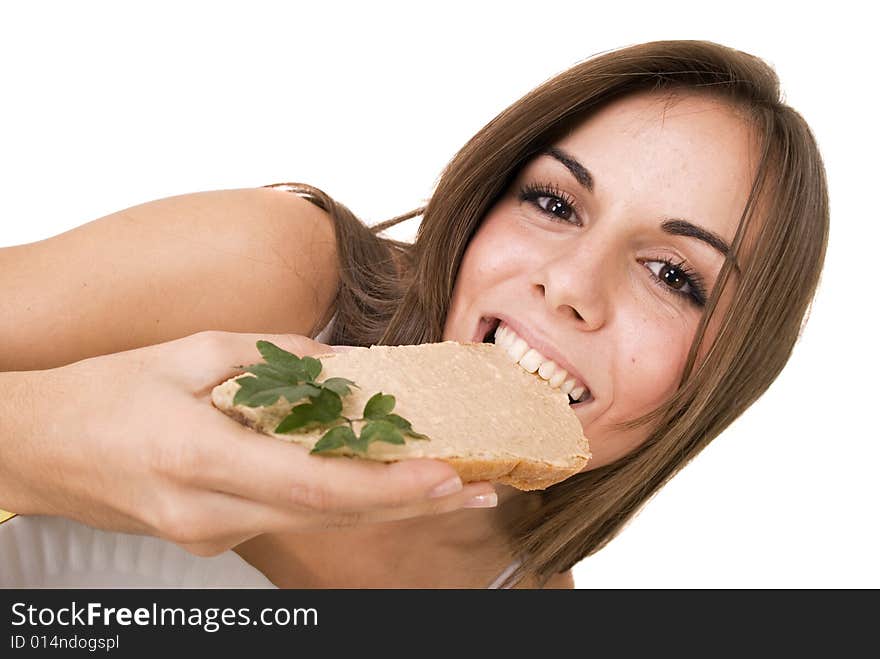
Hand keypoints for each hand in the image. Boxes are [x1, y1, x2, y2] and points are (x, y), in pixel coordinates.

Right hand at [5, 331, 494, 555]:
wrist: (37, 447)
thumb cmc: (104, 393)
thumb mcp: (190, 353)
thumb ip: (275, 360)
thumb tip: (348, 367)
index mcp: (201, 459)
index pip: (318, 486)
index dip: (390, 487)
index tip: (448, 476)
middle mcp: (212, 512)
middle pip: (334, 516)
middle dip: (414, 503)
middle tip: (480, 486)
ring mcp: (212, 533)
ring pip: (318, 521)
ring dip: (386, 502)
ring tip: (447, 482)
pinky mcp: (214, 533)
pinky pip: (291, 515)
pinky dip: (341, 496)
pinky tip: (377, 475)